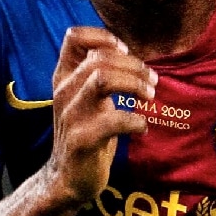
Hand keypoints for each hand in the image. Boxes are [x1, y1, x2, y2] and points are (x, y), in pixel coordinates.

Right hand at [40, 26, 155, 206]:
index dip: (103, 37)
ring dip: (135, 84)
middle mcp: (64, 92)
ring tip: (150, 96)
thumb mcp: (85, 98)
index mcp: (64, 78)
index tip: (124, 51)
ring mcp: (71, 116)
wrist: (67, 178)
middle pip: (99, 59)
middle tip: (152, 81)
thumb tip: (128, 53)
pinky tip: (142, 127)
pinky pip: (114, 120)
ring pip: (102, 79)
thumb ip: (97, 74)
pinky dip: (136, 121)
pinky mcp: (82, 140)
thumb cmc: (85, 133)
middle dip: (134, 66)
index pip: (73, 38)